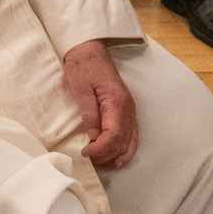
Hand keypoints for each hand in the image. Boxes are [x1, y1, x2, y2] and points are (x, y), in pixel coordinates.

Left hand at [62, 40, 138, 169]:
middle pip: (123, 142)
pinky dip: (125, 150)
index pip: (113, 135)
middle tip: (87, 159)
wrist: (89, 50)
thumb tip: (93, 137)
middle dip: (106, 156)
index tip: (84, 153)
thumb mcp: (80, 88)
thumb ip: (89, 113)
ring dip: (116, 156)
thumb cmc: (83, 66)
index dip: (100, 149)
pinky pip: (131, 136)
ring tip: (100, 164)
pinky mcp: (126, 111)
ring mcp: (129, 110)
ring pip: (130, 142)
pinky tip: (117, 159)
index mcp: (117, 102)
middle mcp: (128, 108)